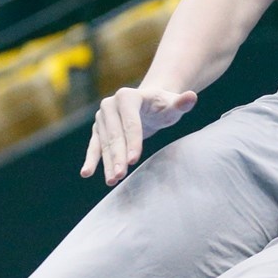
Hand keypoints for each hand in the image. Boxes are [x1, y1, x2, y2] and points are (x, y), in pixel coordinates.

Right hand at [80, 87, 197, 184]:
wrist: (149, 104)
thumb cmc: (163, 106)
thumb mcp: (174, 104)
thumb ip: (182, 102)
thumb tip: (191, 97)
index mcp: (127, 96)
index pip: (130, 123)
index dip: (133, 141)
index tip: (135, 160)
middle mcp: (110, 105)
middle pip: (115, 135)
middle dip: (118, 156)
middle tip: (120, 175)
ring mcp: (102, 118)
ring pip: (104, 144)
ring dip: (107, 163)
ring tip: (111, 181)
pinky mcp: (98, 130)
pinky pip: (94, 146)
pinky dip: (91, 160)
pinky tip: (86, 173)